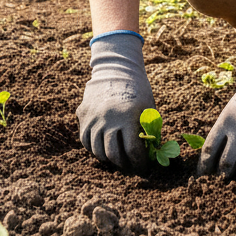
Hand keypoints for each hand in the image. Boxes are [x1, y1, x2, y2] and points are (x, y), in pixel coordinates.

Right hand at [76, 32, 154, 171]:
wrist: (116, 68)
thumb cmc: (137, 90)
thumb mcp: (148, 108)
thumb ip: (148, 131)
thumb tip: (152, 156)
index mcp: (128, 116)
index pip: (133, 151)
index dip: (140, 163)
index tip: (144, 167)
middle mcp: (108, 118)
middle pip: (113, 155)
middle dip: (124, 164)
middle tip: (130, 166)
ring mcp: (93, 117)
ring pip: (97, 150)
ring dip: (108, 158)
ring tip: (117, 157)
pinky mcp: (83, 114)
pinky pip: (85, 140)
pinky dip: (94, 147)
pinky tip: (104, 147)